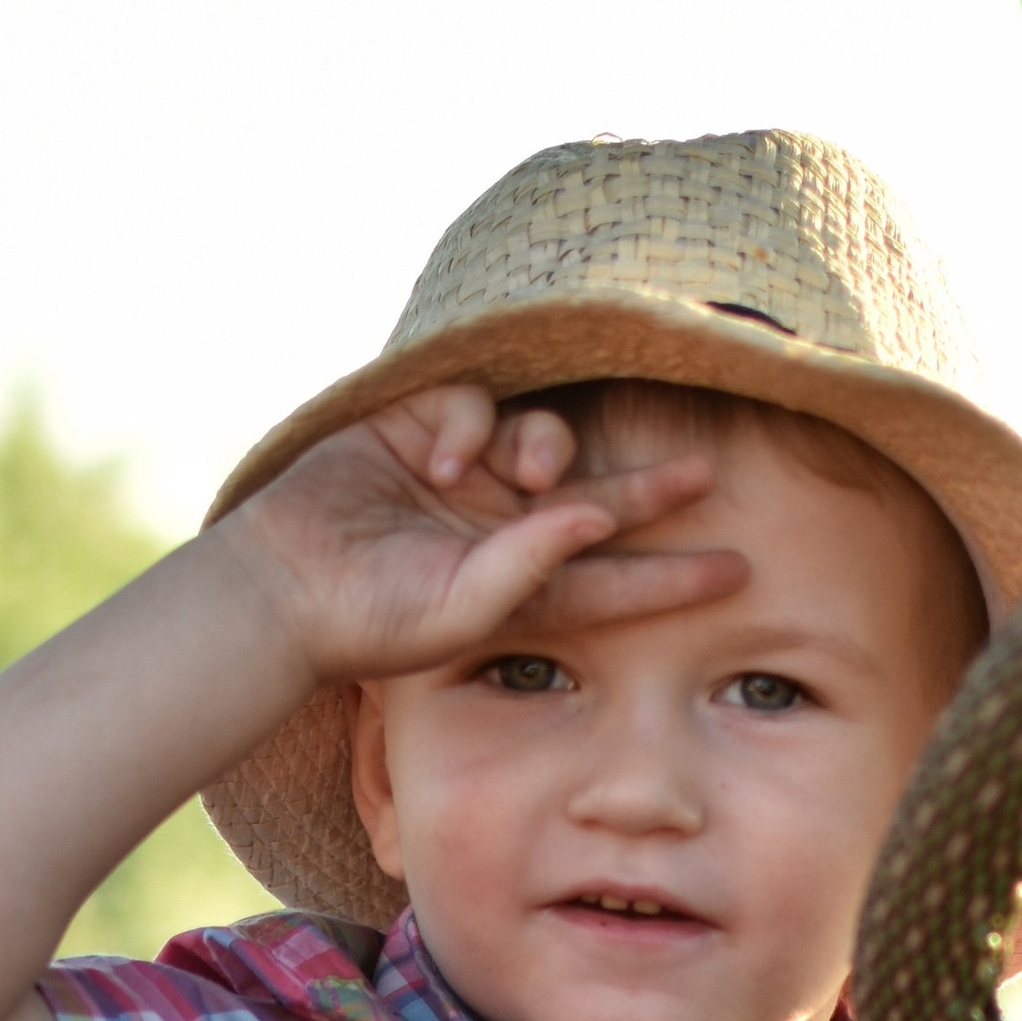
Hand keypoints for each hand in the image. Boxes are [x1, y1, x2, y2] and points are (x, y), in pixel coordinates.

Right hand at [220, 383, 746, 687]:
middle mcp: (504, 526)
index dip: (674, 575)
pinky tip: (438, 454)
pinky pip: (475, 401)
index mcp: (525, 584)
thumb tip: (595, 516)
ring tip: (521, 470)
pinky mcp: (423, 427)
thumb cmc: (374, 619)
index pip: (615, 577)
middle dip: (650, 488)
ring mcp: (466, 473)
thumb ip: (533, 566)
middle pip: (598, 498)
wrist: (284, 585)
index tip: (737, 572)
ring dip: (545, 446)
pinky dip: (467, 420)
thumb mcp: (465, 608)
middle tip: (705, 476)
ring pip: (543, 436)